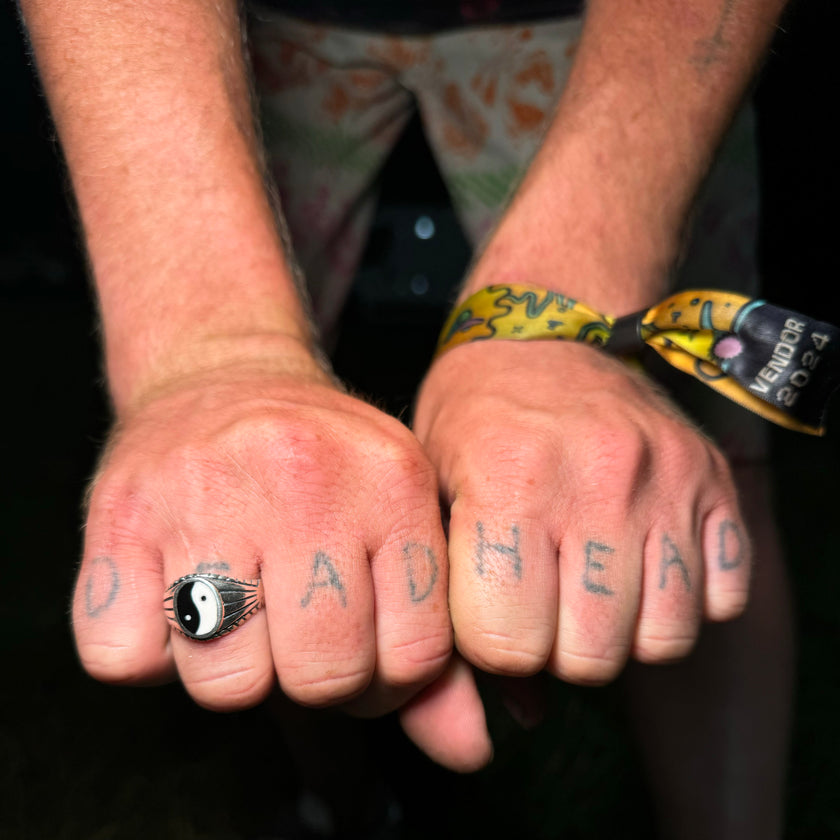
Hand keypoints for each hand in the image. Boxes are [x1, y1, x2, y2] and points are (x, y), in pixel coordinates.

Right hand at [73, 364, 454, 718]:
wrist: (221, 375)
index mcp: (392, 483)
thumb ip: (433, 644)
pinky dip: (149, 651)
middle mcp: (304, 480)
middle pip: (322, 678)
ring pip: (226, 686)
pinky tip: (173, 592)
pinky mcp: (119, 517)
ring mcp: (207, 495)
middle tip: (293, 620)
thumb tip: (471, 755)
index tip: (359, 640)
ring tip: (235, 600)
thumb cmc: (319, 461)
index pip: (413, 658)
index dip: (384, 677)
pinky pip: (128, 662)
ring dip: (230, 665)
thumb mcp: (396, 518)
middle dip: (310, 672)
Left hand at [413, 340, 750, 684]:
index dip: (492, 643)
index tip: (489, 607)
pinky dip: (684, 600)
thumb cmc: (473, 418)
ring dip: (622, 631)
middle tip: (540, 599)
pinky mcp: (713, 481)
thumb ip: (448, 602)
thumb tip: (521, 714)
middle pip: (590, 656)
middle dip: (556, 647)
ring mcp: (666, 479)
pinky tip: (641, 563)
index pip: (508, 644)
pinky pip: (724, 597)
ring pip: (664, 639)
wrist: (540, 334)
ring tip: (590, 583)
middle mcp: (595, 478)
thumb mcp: (432, 490)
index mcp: (508, 479)